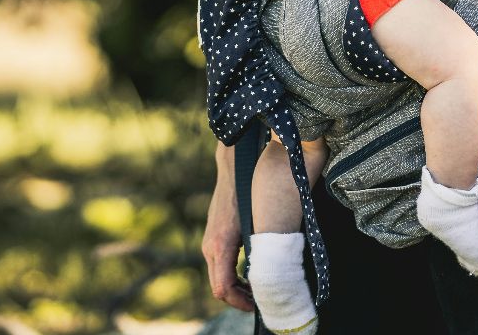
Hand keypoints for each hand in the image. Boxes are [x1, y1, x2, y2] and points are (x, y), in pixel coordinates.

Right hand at [203, 150, 254, 310]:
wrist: (234, 172)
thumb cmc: (247, 196)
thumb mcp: (256, 226)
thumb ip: (258, 252)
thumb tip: (269, 278)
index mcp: (220, 246)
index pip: (223, 289)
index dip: (240, 303)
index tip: (258, 305)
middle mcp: (210, 248)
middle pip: (219, 288)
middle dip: (239, 299)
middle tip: (261, 302)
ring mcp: (208, 243)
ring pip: (218, 279)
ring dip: (236, 289)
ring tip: (258, 290)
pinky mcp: (212, 239)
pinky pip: (219, 267)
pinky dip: (233, 277)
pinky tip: (249, 275)